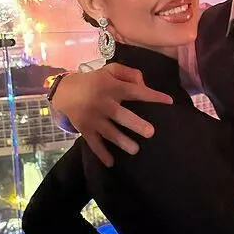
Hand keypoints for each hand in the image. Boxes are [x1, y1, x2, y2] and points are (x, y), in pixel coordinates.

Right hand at [52, 64, 172, 165]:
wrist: (64, 91)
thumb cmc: (95, 81)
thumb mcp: (110, 70)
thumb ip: (129, 73)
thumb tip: (144, 85)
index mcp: (112, 87)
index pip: (135, 91)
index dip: (152, 96)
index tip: (169, 102)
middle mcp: (103, 103)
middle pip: (120, 114)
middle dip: (135, 124)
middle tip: (151, 132)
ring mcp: (93, 118)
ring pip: (109, 132)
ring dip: (122, 142)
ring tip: (135, 150)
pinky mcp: (85, 129)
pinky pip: (94, 143)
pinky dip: (101, 153)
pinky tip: (111, 163)